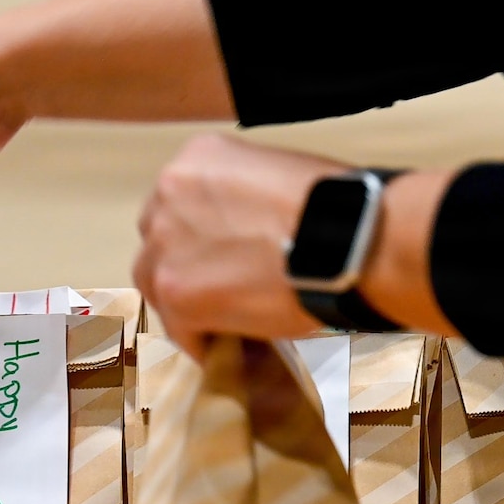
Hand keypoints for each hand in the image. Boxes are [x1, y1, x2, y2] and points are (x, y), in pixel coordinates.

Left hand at [133, 134, 335, 355]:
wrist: (347, 240)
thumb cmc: (333, 210)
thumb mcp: (275, 176)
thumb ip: (242, 202)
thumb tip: (243, 240)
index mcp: (198, 157)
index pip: (177, 206)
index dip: (197, 239)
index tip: (219, 260)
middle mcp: (170, 191)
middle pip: (157, 243)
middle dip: (184, 269)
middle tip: (220, 292)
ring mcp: (166, 242)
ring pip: (158, 285)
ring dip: (187, 307)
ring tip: (226, 323)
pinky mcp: (175, 290)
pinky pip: (178, 327)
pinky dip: (202, 341)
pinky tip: (231, 345)